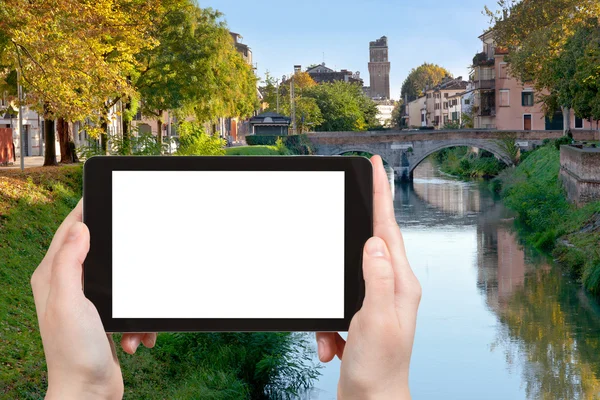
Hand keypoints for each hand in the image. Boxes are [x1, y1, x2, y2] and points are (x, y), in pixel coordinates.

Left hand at [31, 200, 155, 399]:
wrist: (89, 394)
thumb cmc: (74, 353)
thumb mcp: (70, 303)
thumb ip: (69, 263)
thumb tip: (80, 228)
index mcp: (53, 278)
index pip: (68, 232)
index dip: (84, 211)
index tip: (102, 195)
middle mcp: (68, 287)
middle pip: (97, 252)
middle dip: (122, 260)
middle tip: (136, 253)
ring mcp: (87, 303)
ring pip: (120, 280)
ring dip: (134, 301)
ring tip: (133, 326)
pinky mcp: (104, 318)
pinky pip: (129, 306)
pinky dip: (137, 322)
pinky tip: (134, 339)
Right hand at [316, 156, 421, 399]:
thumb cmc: (380, 369)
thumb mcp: (375, 320)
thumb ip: (376, 278)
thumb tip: (373, 242)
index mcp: (401, 284)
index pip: (388, 230)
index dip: (382, 196)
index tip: (377, 168)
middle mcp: (391, 289)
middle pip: (370, 244)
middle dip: (357, 228)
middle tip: (355, 195)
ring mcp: (375, 302)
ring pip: (345, 277)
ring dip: (330, 305)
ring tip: (333, 338)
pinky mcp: (359, 316)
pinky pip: (335, 305)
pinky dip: (326, 326)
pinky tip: (332, 347)